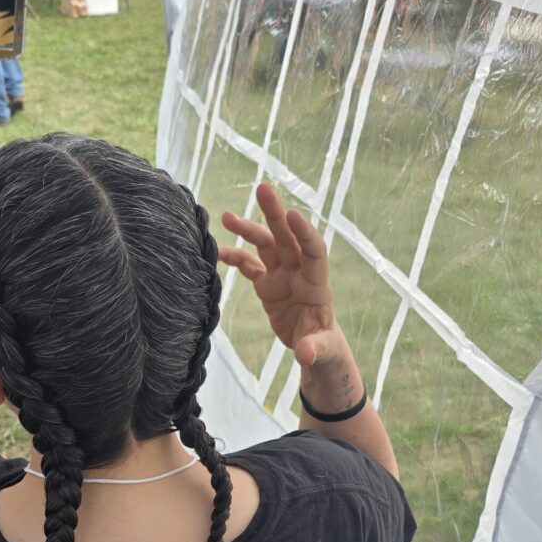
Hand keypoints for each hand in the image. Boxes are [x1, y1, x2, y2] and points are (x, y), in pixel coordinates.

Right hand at [219, 183, 345, 369]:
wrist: (314, 349)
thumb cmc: (324, 348)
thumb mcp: (322, 351)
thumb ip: (314, 348)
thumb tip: (305, 353)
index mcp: (316, 285)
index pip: (313, 252)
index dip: (304, 233)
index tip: (292, 214)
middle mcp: (299, 272)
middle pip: (287, 237)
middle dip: (275, 213)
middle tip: (262, 189)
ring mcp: (282, 275)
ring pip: (265, 245)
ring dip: (248, 229)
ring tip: (226, 216)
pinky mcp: (267, 284)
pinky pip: (249, 264)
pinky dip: (234, 256)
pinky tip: (217, 251)